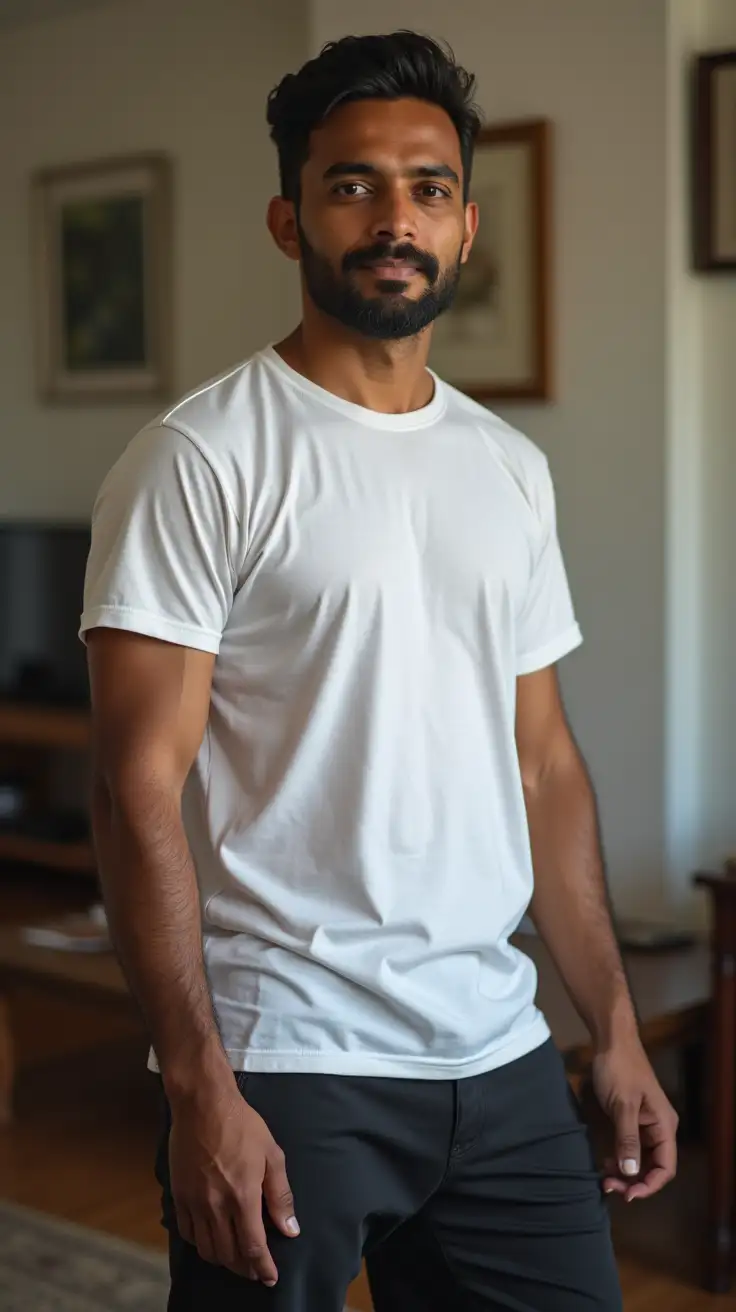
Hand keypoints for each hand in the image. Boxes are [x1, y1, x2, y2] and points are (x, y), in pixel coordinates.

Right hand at [168, 1077, 298, 1284]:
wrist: (203, 1104)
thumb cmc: (241, 1125)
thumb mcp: (271, 1155)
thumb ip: (280, 1195)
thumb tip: (290, 1229)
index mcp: (242, 1197)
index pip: (253, 1247)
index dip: (262, 1267)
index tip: (270, 1277)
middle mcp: (216, 1206)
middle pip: (228, 1254)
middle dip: (244, 1268)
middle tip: (255, 1269)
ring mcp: (194, 1202)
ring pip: (206, 1249)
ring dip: (222, 1260)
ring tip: (234, 1258)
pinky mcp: (178, 1195)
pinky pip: (187, 1232)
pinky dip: (200, 1243)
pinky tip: (210, 1239)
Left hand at [592, 1040, 677, 1200]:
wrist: (611, 1040)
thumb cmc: (619, 1069)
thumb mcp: (622, 1105)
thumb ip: (627, 1139)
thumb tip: (631, 1173)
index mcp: (664, 1125)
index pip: (666, 1167)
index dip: (649, 1185)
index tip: (627, 1194)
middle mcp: (659, 1127)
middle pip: (653, 1166)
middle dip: (634, 1180)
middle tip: (608, 1185)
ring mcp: (646, 1123)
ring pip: (640, 1158)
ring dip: (626, 1171)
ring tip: (604, 1176)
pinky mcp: (632, 1119)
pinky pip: (630, 1146)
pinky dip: (620, 1157)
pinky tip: (606, 1161)